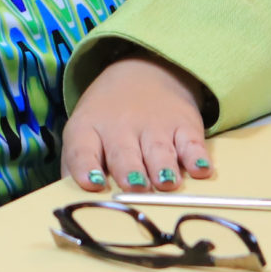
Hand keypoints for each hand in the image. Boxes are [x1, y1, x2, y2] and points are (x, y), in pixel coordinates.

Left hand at [62, 53, 214, 192]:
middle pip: (123, 154)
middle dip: (129, 171)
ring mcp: (155, 126)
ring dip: (162, 167)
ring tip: (165, 182)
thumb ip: (75, 165)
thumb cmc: (107, 118)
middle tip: (134, 185)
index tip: (91, 183)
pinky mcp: (184, 125)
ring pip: (158, 152)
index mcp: (88, 130)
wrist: (143, 70)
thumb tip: (70, 201)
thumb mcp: (83, 132)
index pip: (82, 149)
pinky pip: (192, 143)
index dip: (85, 166)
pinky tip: (200, 169)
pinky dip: (197, 157)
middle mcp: (120, 128)